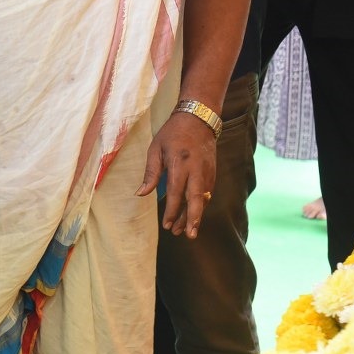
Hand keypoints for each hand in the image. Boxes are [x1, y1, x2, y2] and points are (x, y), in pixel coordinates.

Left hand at [136, 111, 217, 237]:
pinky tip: (193, 216)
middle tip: (187, 235)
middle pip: (196, 198)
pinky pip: (208, 193)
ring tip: (186, 231)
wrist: (199, 118)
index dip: (172, 210)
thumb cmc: (172, 134)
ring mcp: (207, 171)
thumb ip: (150, 173)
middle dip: (192, 218)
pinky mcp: (212, 172)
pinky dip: (201, 206)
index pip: (176, 192)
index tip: (167, 225)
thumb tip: (141, 194)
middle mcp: (196, 169)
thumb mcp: (155, 149)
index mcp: (180, 163)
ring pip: (203, 198)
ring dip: (195, 216)